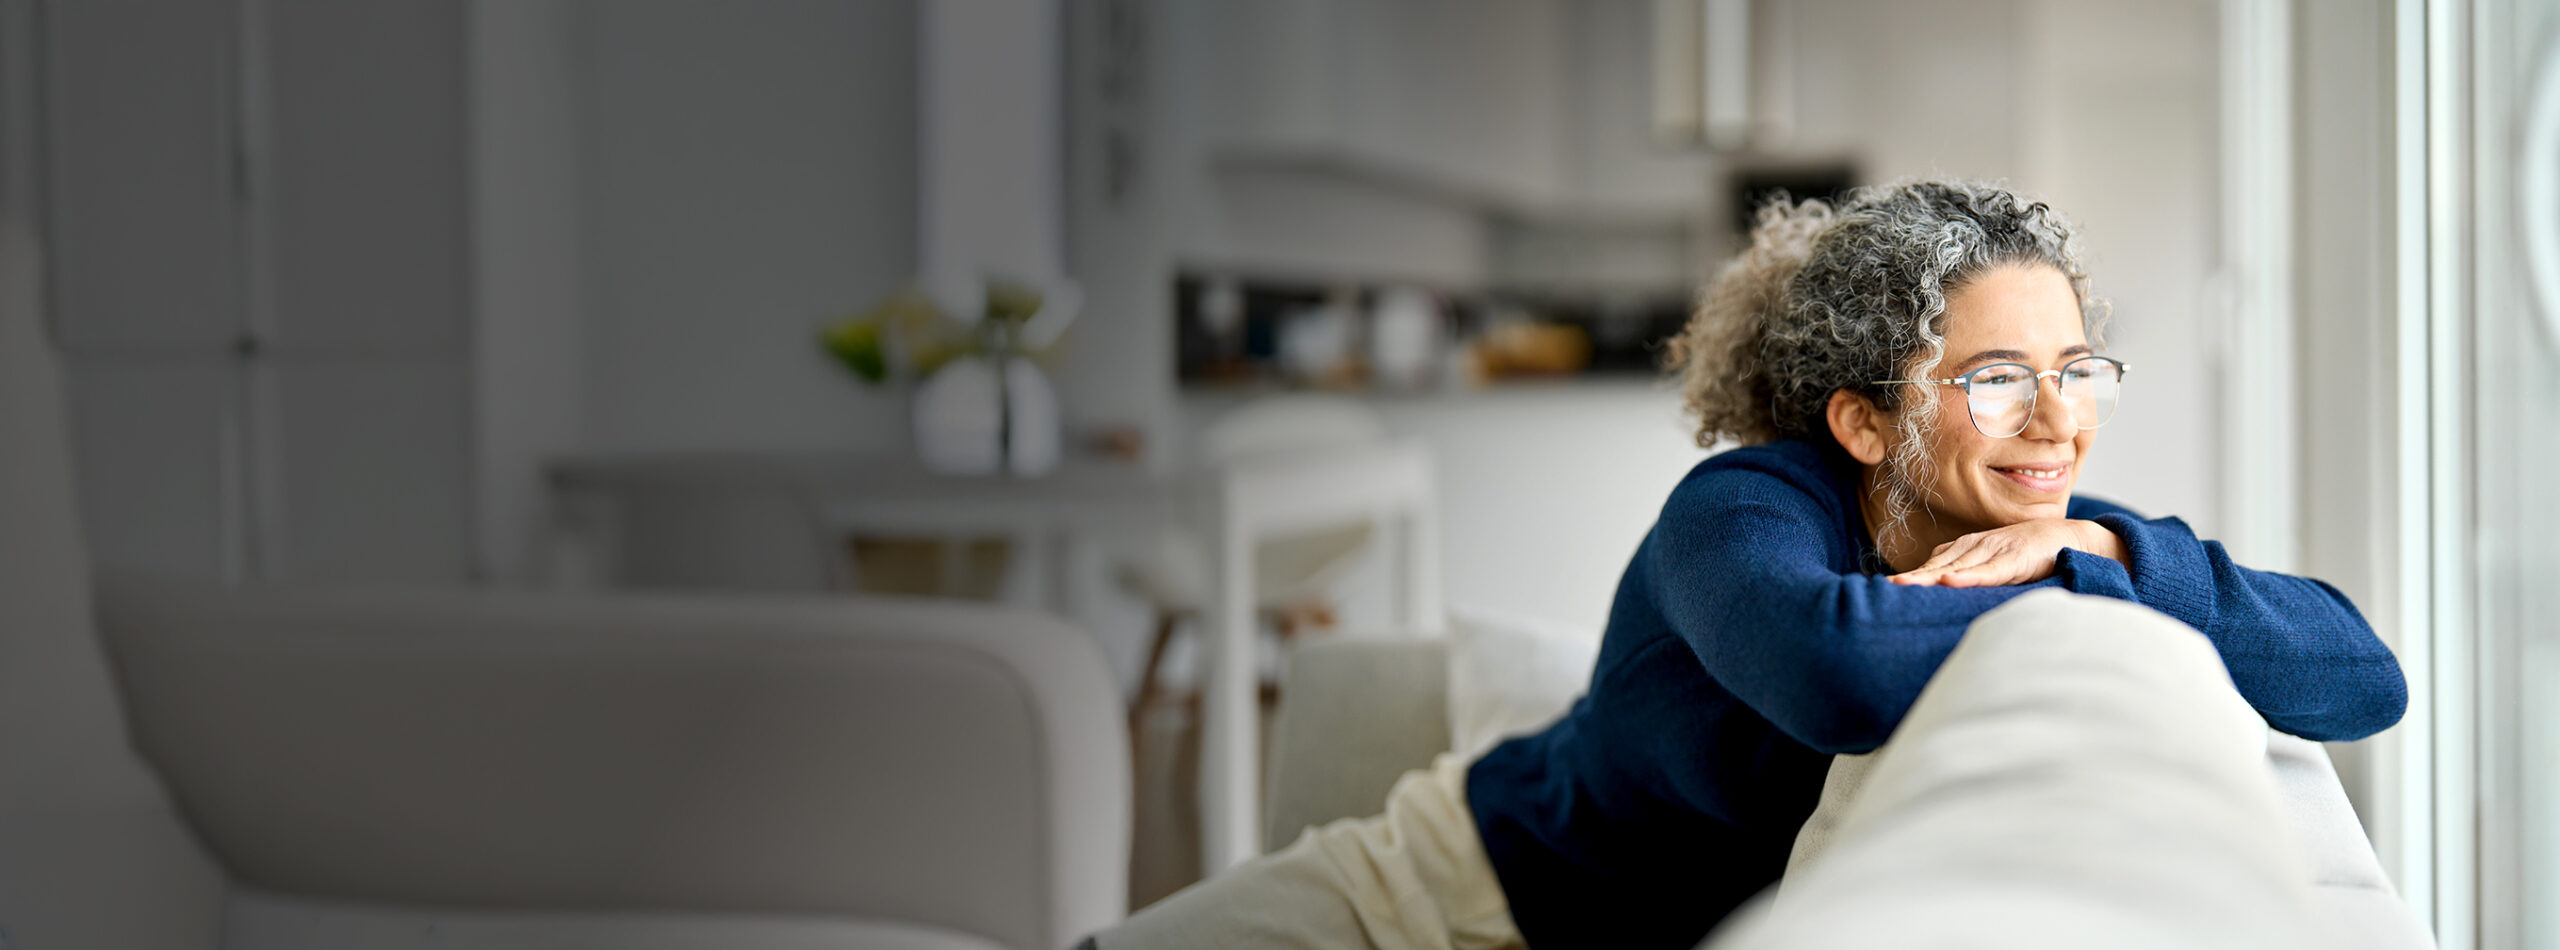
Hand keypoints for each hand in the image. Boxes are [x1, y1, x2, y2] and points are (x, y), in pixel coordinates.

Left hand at [1889, 518, 2125, 587]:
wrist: (2070, 537)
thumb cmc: (2030, 553)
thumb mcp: (1995, 563)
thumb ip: (1971, 572)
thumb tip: (1944, 587)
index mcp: (1969, 548)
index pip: (1934, 564)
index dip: (1913, 575)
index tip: (1888, 587)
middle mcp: (1977, 547)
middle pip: (1938, 565)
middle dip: (1913, 577)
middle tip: (1886, 588)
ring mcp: (1996, 551)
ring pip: (1957, 567)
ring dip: (1930, 576)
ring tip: (1905, 585)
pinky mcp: (2016, 560)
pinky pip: (1990, 570)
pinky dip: (1970, 576)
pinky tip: (1951, 581)